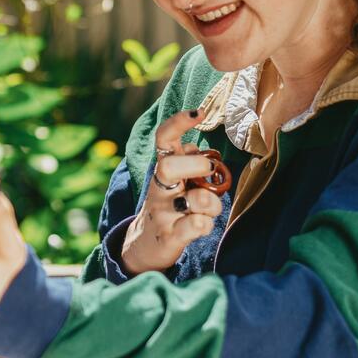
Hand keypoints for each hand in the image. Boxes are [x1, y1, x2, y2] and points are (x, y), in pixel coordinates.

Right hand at [120, 110, 222, 275]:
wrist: (145, 245)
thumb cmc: (170, 207)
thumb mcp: (174, 180)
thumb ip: (186, 161)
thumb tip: (200, 147)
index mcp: (162, 170)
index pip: (164, 138)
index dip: (179, 122)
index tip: (200, 112)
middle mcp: (159, 189)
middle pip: (169, 166)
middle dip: (196, 166)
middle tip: (209, 173)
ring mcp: (163, 213)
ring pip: (194, 200)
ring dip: (212, 203)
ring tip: (209, 209)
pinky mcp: (169, 238)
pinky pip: (193, 227)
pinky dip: (203, 224)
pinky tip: (202, 224)